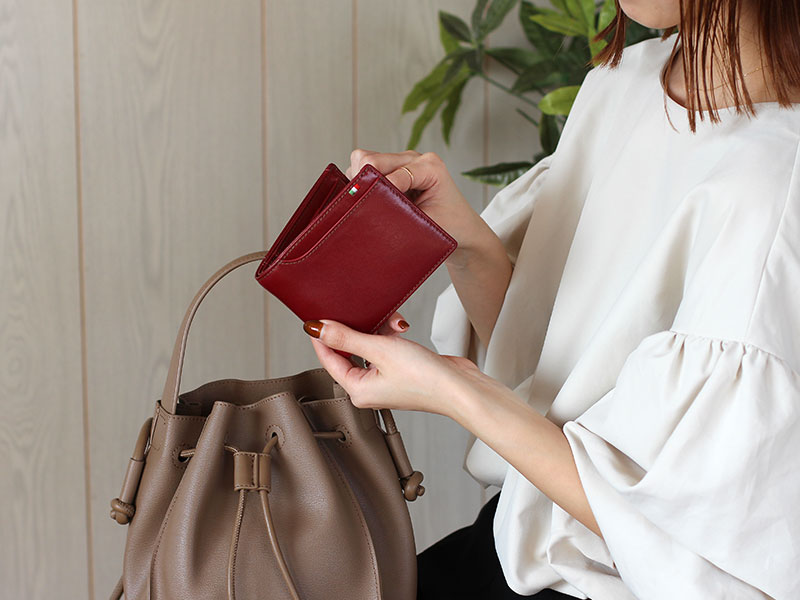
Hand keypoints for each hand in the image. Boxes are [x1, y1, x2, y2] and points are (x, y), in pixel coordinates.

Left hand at [303, 317, 488, 416]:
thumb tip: (319, 330)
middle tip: (363, 314)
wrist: (459, 387)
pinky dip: (391, 336)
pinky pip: (385, 348)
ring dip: (380, 330)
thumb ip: (348, 338)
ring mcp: (385, 380)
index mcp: (357, 390)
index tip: (317, 318)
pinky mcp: (400, 371)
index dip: (322, 337)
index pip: (329, 359)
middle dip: (360, 329)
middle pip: (350, 351)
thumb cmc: (425, 380)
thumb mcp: (380, 350)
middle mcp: (368, 388)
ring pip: (370, 346)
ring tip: (393, 325)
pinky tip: (401, 331)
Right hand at [347, 148, 486, 263]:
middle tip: (368, 206)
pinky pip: (366, 168)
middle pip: (372, 159)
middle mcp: (414, 158)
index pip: (391, 171)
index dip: (377, 189)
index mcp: (429, 166)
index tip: (372, 207)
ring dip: (363, 182)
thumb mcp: (428, 224)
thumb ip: (401, 213)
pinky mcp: (391, 170)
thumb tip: (370, 208)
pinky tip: (372, 200)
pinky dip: (363, 183)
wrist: (461, 230)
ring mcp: (401, 162)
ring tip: (374, 204)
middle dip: (365, 182)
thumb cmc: (449, 227)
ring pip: (364, 160)